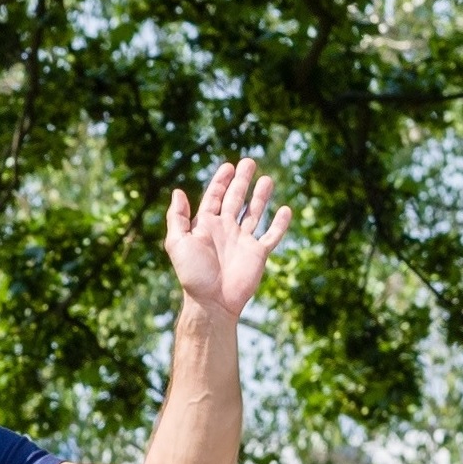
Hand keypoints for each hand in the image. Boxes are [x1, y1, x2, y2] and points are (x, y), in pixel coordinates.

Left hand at [161, 157, 292, 319]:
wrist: (212, 302)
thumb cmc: (193, 274)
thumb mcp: (177, 243)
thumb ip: (177, 218)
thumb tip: (178, 191)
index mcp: (206, 226)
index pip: (215, 197)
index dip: (221, 181)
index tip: (229, 165)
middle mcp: (225, 230)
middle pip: (235, 199)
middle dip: (242, 181)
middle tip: (249, 161)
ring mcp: (243, 241)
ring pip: (254, 213)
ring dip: (260, 196)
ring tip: (268, 179)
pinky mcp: (257, 254)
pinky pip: (271, 236)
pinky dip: (279, 224)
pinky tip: (285, 209)